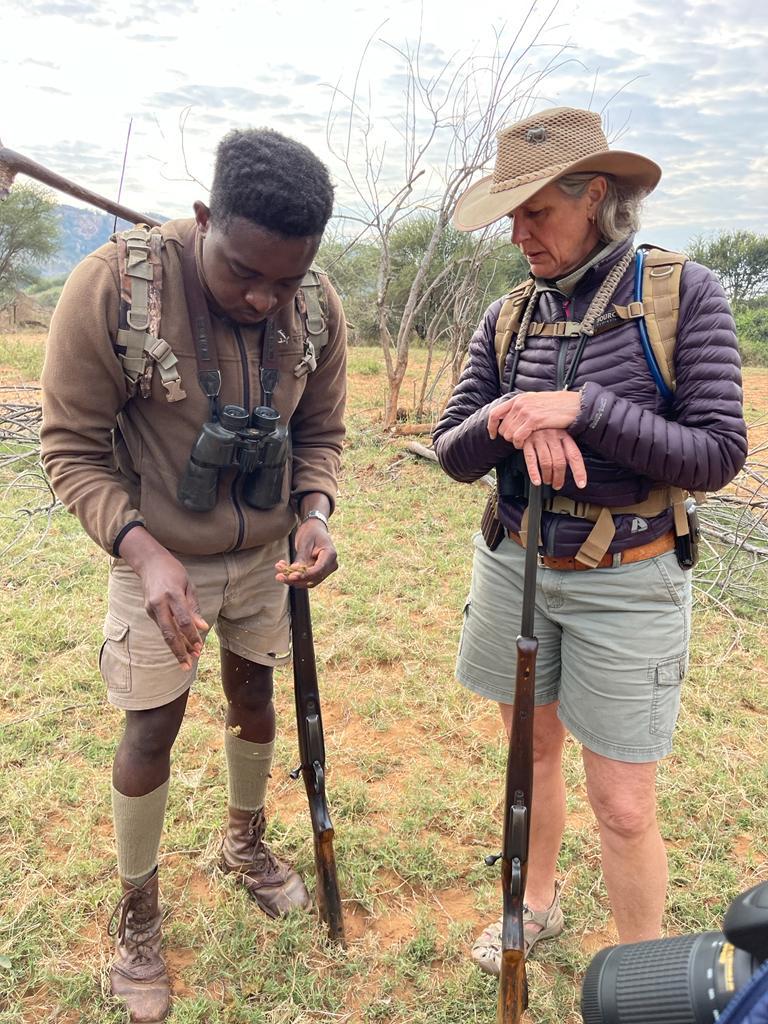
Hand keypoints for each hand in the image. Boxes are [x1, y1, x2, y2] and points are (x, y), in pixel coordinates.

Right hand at [118, 527, 207, 668]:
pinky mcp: (148, 610)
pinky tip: (180, 646)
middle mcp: (160, 603)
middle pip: (169, 633)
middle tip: (188, 665)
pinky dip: (171, 638)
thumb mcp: (188, 585)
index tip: (200, 647)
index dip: (192, 636)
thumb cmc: (174, 572)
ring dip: (175, 648)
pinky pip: (162, 627)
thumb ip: (194, 607)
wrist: (150, 562)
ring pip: (164, 633)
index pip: (184, 621)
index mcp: (173, 595)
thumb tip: (202, 627)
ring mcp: (151, 608)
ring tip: (186, 660)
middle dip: (179, 651)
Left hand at [275, 519, 338, 588]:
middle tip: (279, 576)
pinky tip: (282, 569)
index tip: (291, 576)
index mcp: (330, 555)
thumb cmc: (311, 532)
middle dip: (295, 580)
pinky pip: (305, 578)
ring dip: (292, 580)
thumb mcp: (305, 542)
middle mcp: (330, 565)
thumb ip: (301, 558)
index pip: (318, 570)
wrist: (314, 528)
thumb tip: (294, 573)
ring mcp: (324, 570)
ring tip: (278, 573)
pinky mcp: (317, 572)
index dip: (305, 575)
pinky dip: (293, 576)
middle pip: (313, 579)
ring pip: (308, 582)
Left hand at [488, 390, 580, 446]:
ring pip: (509, 434)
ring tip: (523, 442)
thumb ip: (523, 407)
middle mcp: (520, 403)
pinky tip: (525, 444)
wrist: (574, 405)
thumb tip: (511, 416)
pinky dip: (519, 443)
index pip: (495, 413)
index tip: (493, 435)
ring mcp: (526, 411)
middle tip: (517, 440)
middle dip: (508, 437)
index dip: (491, 426)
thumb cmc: (557, 406)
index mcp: (518, 398)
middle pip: (502, 427)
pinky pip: (518, 437)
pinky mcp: (534, 420)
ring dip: (514, 442)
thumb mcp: (536, 401)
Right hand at [522, 429, 586, 489]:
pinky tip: (536, 480)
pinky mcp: (527, 441)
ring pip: (546, 462)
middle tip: (557, 485)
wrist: (527, 415)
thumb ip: (564, 447)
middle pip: (560, 461)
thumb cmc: (545, 427)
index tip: (581, 484)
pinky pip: (531, 459)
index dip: (579, 471)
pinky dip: (534, 473)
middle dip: (559, 477)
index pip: (575, 455)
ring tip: (547, 481)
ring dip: (547, 476)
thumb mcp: (558, 432)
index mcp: (564, 435)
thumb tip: (572, 467)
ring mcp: (539, 438)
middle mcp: (553, 436)